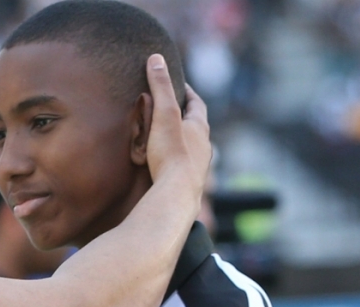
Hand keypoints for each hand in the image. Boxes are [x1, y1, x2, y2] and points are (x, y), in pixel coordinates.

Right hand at [144, 54, 210, 199]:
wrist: (176, 195)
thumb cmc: (171, 154)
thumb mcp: (163, 114)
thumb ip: (160, 87)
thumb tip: (156, 58)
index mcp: (200, 128)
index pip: (197, 104)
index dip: (188, 93)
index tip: (178, 85)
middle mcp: (204, 147)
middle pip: (196, 126)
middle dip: (185, 117)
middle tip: (171, 110)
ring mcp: (198, 167)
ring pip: (192, 147)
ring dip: (182, 140)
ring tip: (168, 138)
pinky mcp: (188, 183)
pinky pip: (184, 166)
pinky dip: (176, 160)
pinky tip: (166, 165)